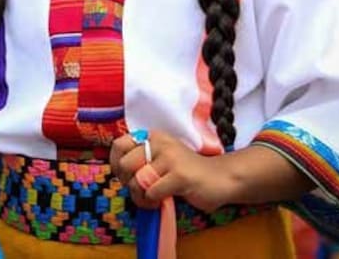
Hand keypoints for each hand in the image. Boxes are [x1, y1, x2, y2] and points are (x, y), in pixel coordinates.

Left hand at [109, 131, 232, 212]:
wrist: (222, 178)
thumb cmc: (187, 174)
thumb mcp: (161, 160)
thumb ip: (141, 162)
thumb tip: (118, 174)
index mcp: (153, 136)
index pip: (118, 145)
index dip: (116, 165)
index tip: (127, 177)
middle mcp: (159, 142)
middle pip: (124, 165)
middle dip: (129, 184)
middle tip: (143, 191)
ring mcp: (170, 157)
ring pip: (137, 181)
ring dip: (142, 197)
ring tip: (154, 199)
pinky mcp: (179, 174)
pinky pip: (152, 192)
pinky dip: (154, 202)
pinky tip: (164, 201)